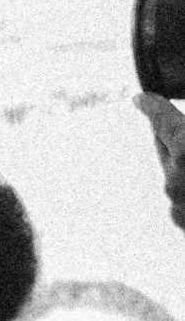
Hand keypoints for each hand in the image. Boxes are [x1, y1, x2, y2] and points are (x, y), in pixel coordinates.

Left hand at [137, 92, 184, 234]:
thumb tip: (181, 130)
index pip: (161, 119)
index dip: (151, 105)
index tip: (139, 99)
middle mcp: (174, 176)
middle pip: (162, 143)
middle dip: (166, 131)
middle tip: (170, 122)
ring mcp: (175, 201)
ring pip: (172, 170)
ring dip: (181, 159)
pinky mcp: (179, 220)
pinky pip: (179, 193)